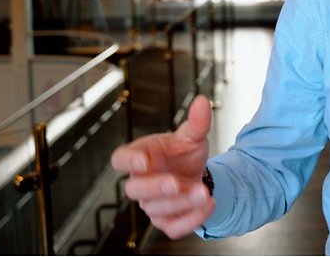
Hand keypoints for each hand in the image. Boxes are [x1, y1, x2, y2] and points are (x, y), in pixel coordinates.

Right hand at [111, 96, 216, 238]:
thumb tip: (203, 102)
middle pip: (134, 190)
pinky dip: (191, 219)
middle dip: (154, 188)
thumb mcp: (193, 136)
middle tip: (175, 184)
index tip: (142, 161)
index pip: (120, 159)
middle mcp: (142, 182)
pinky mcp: (166, 221)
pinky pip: (173, 228)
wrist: (197, 174)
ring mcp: (152, 204)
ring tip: (203, 192)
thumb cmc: (184, 153)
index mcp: (141, 156)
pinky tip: (208, 205)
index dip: (128, 161)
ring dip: (181, 203)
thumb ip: (197, 122)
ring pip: (157, 210)